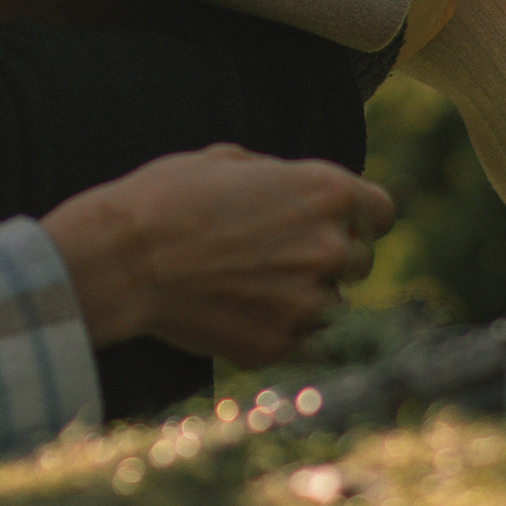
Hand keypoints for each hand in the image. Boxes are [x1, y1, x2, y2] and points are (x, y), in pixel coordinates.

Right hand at [43, 144, 395, 361]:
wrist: (124, 259)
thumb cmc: (168, 197)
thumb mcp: (227, 160)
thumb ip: (281, 177)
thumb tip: (296, 192)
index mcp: (325, 191)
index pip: (381, 211)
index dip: (359, 217)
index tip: (340, 223)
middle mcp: (329, 247)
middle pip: (360, 261)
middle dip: (329, 257)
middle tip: (278, 255)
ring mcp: (308, 302)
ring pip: (333, 304)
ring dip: (306, 296)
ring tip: (252, 286)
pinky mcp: (281, 344)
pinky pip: (302, 340)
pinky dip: (281, 329)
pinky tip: (239, 312)